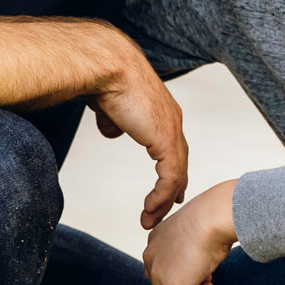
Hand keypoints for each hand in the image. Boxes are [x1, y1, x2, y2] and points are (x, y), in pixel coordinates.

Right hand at [91, 42, 189, 229]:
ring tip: (150, 218)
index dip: (171, 167)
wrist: (108, 67)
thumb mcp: (109, 105)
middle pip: (180, 161)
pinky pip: (170, 177)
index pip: (173, 144)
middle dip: (174, 187)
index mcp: (162, 111)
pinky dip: (162, 196)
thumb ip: (114, 120)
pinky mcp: (166, 140)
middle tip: (166, 208)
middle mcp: (172, 120)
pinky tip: (150, 208)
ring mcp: (172, 130)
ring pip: (177, 173)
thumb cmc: (104, 78)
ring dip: (164, 200)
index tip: (167, 188)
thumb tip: (113, 131)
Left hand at [142, 181, 237, 284]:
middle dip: (182, 284)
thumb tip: (199, 268)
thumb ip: (188, 248)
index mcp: (154, 240)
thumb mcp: (194, 230)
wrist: (212, 217)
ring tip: (206, 281)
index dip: (182, 268)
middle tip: (204, 271)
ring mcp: (158, 274)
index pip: (159, 266)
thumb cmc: (211, 218)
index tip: (200, 258)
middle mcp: (150, 257)